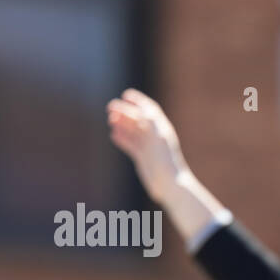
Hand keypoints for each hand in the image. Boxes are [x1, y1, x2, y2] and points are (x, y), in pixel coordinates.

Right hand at [106, 87, 190, 204]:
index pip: (149, 110)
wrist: (170, 183)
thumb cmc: (166, 160)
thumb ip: (151, 122)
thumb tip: (142, 109)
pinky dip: (122, 139)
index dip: (138, 101)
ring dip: (122, 124)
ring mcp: (149, 147)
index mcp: (162, 128)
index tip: (125, 95)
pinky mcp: (143, 158)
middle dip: (125, 111)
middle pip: (138, 119)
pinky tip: (113, 135)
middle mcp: (155, 136)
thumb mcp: (158, 137)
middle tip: (110, 107)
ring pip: (133, 131)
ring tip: (110, 119)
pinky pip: (131, 145)